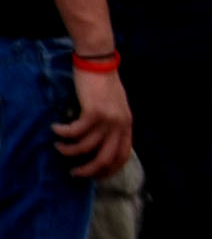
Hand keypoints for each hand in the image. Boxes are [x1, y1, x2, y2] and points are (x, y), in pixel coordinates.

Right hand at [53, 63, 129, 178]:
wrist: (100, 62)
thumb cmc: (104, 85)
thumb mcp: (115, 108)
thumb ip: (111, 125)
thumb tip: (99, 144)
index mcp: (127, 125)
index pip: (122, 155)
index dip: (108, 169)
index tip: (95, 176)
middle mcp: (120, 125)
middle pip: (106, 158)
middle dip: (89, 170)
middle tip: (74, 172)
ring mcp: (108, 119)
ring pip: (86, 147)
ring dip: (69, 150)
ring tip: (59, 146)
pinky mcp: (93, 112)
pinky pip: (75, 132)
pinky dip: (63, 133)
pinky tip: (56, 128)